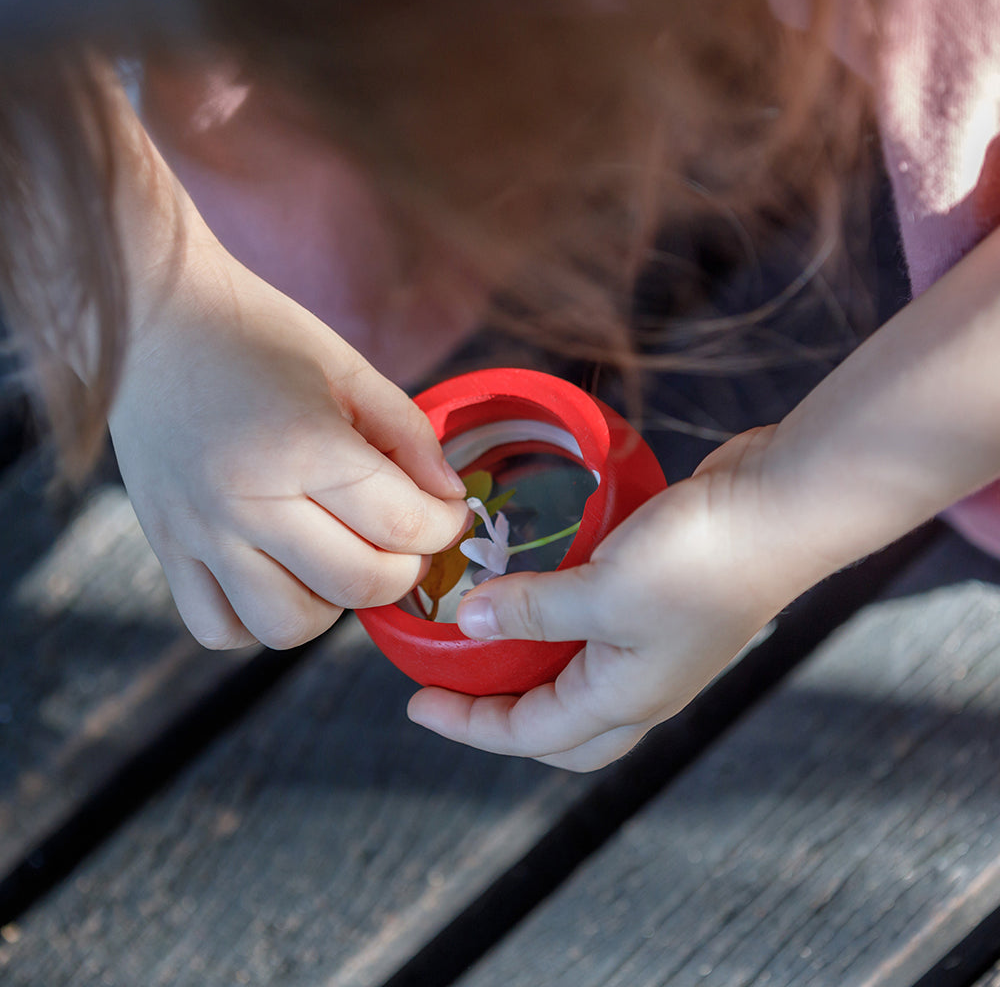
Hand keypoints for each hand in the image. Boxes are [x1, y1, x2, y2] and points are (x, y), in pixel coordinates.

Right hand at [110, 242, 468, 649]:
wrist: (151, 321)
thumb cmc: (257, 336)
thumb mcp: (350, 369)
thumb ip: (410, 436)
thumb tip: (450, 500)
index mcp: (301, 445)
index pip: (402, 524)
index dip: (445, 526)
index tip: (447, 512)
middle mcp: (245, 501)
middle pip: (357, 585)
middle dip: (405, 570)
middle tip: (406, 539)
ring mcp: (198, 534)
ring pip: (288, 627)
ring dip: (333, 604)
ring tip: (338, 559)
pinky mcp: (164, 549)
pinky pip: (220, 629)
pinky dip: (260, 619)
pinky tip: (280, 575)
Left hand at [407, 427, 816, 770]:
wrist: (784, 507)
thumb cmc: (701, 558)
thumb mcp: (602, 589)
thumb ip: (533, 610)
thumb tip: (470, 622)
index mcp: (626, 699)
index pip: (529, 735)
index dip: (468, 726)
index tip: (418, 702)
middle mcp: (642, 686)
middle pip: (560, 730)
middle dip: (502, 718)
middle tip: (454, 686)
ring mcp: (658, 648)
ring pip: (579, 683)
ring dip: (531, 671)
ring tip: (488, 639)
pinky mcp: (666, 607)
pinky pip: (598, 635)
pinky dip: (560, 627)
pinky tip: (541, 590)